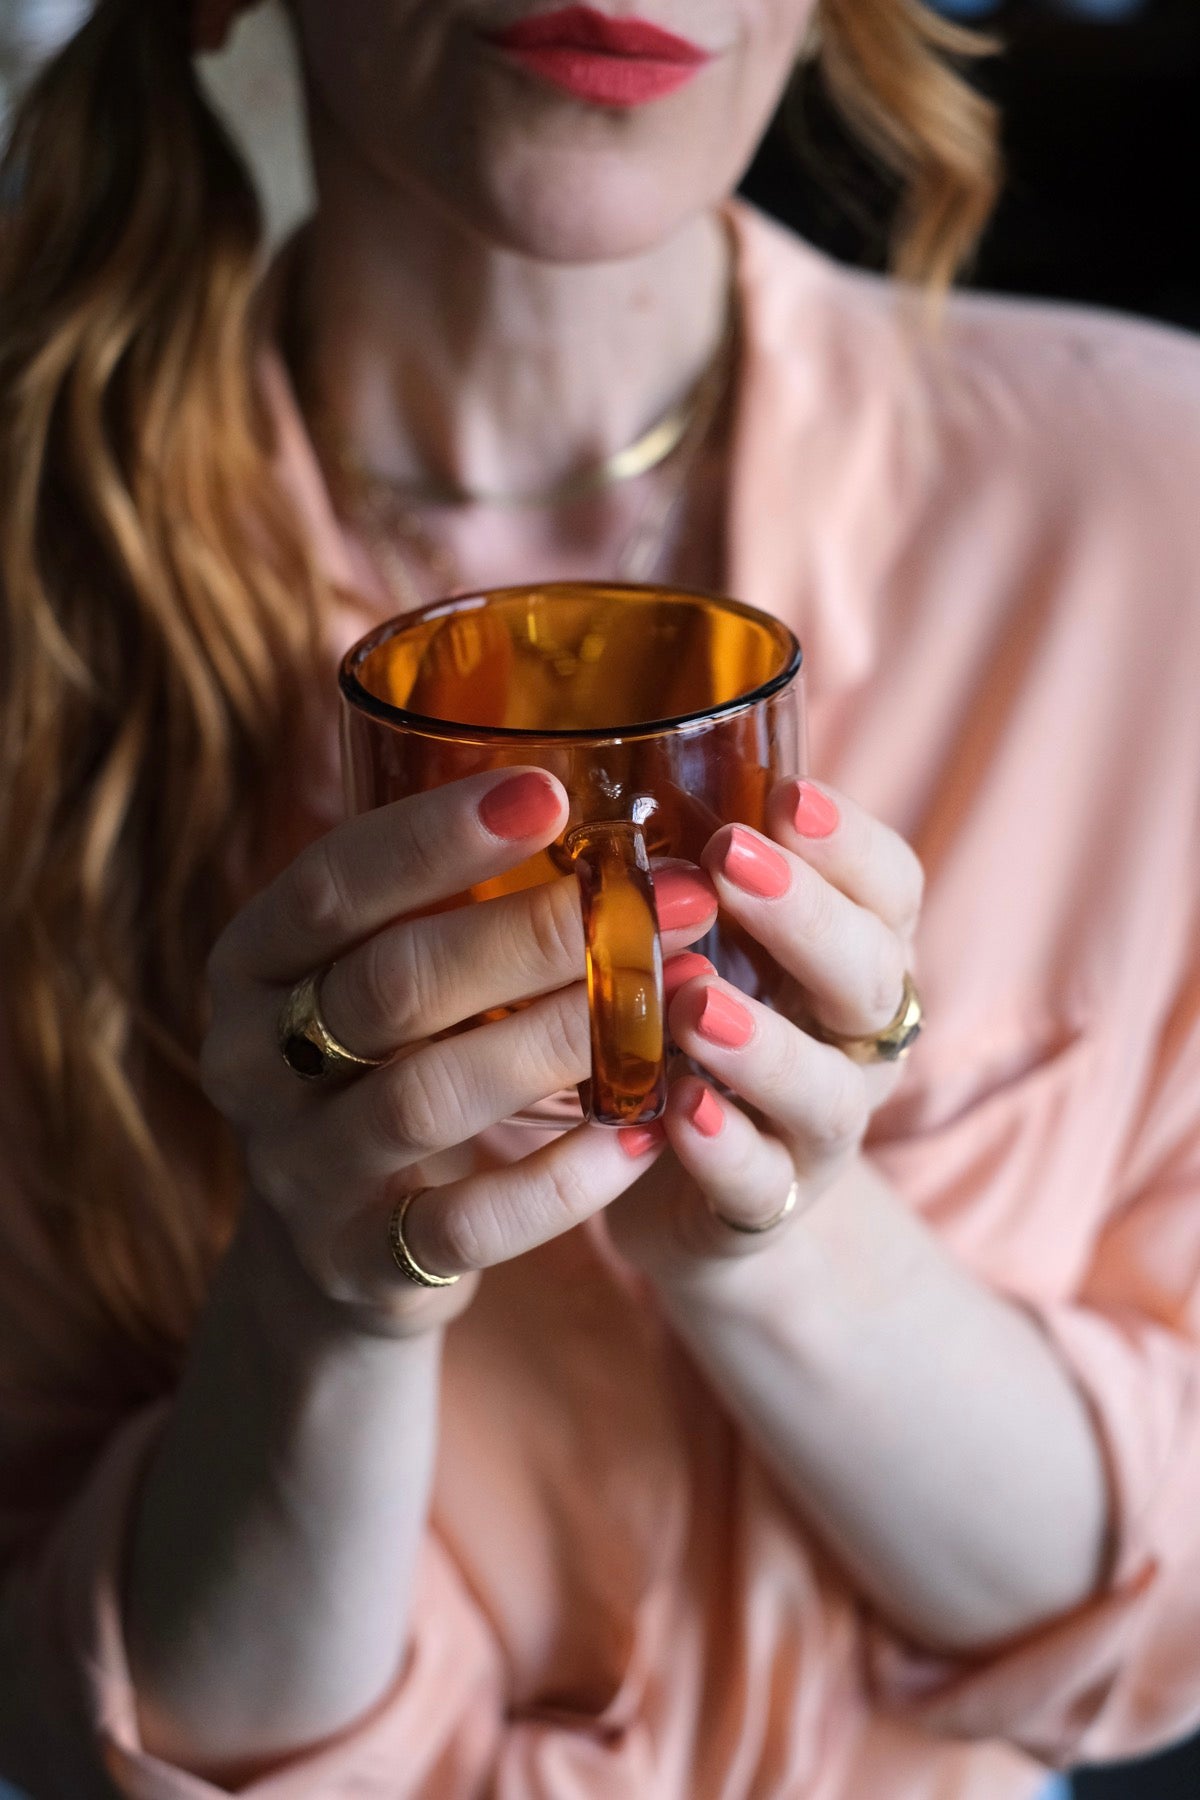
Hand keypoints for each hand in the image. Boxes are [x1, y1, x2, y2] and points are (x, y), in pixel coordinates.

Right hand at [201, 768, 716, 1336]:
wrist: (329, 1255)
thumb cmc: (383, 1068)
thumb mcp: (378, 978)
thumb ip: (442, 907)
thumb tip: (603, 805)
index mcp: (254, 966)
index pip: (331, 885)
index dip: (435, 836)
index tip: (549, 793)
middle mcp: (253, 1064)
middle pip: (391, 985)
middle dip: (530, 935)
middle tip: (659, 901)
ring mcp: (299, 1172)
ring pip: (427, 1098)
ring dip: (555, 1042)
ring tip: (664, 1004)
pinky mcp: (358, 1264)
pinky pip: (466, 1224)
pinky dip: (561, 1181)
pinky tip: (639, 1133)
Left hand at [606, 779, 923, 1286]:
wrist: (679, 1192)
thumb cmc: (680, 1028)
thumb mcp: (693, 937)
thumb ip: (681, 868)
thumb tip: (587, 749)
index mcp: (849, 955)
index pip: (890, 888)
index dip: (850, 843)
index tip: (787, 794)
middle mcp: (854, 1039)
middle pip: (870, 974)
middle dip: (807, 916)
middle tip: (731, 862)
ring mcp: (819, 1130)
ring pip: (827, 1090)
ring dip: (765, 1043)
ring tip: (694, 1005)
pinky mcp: (767, 1206)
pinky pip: (764, 1184)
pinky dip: (728, 1149)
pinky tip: (680, 1115)